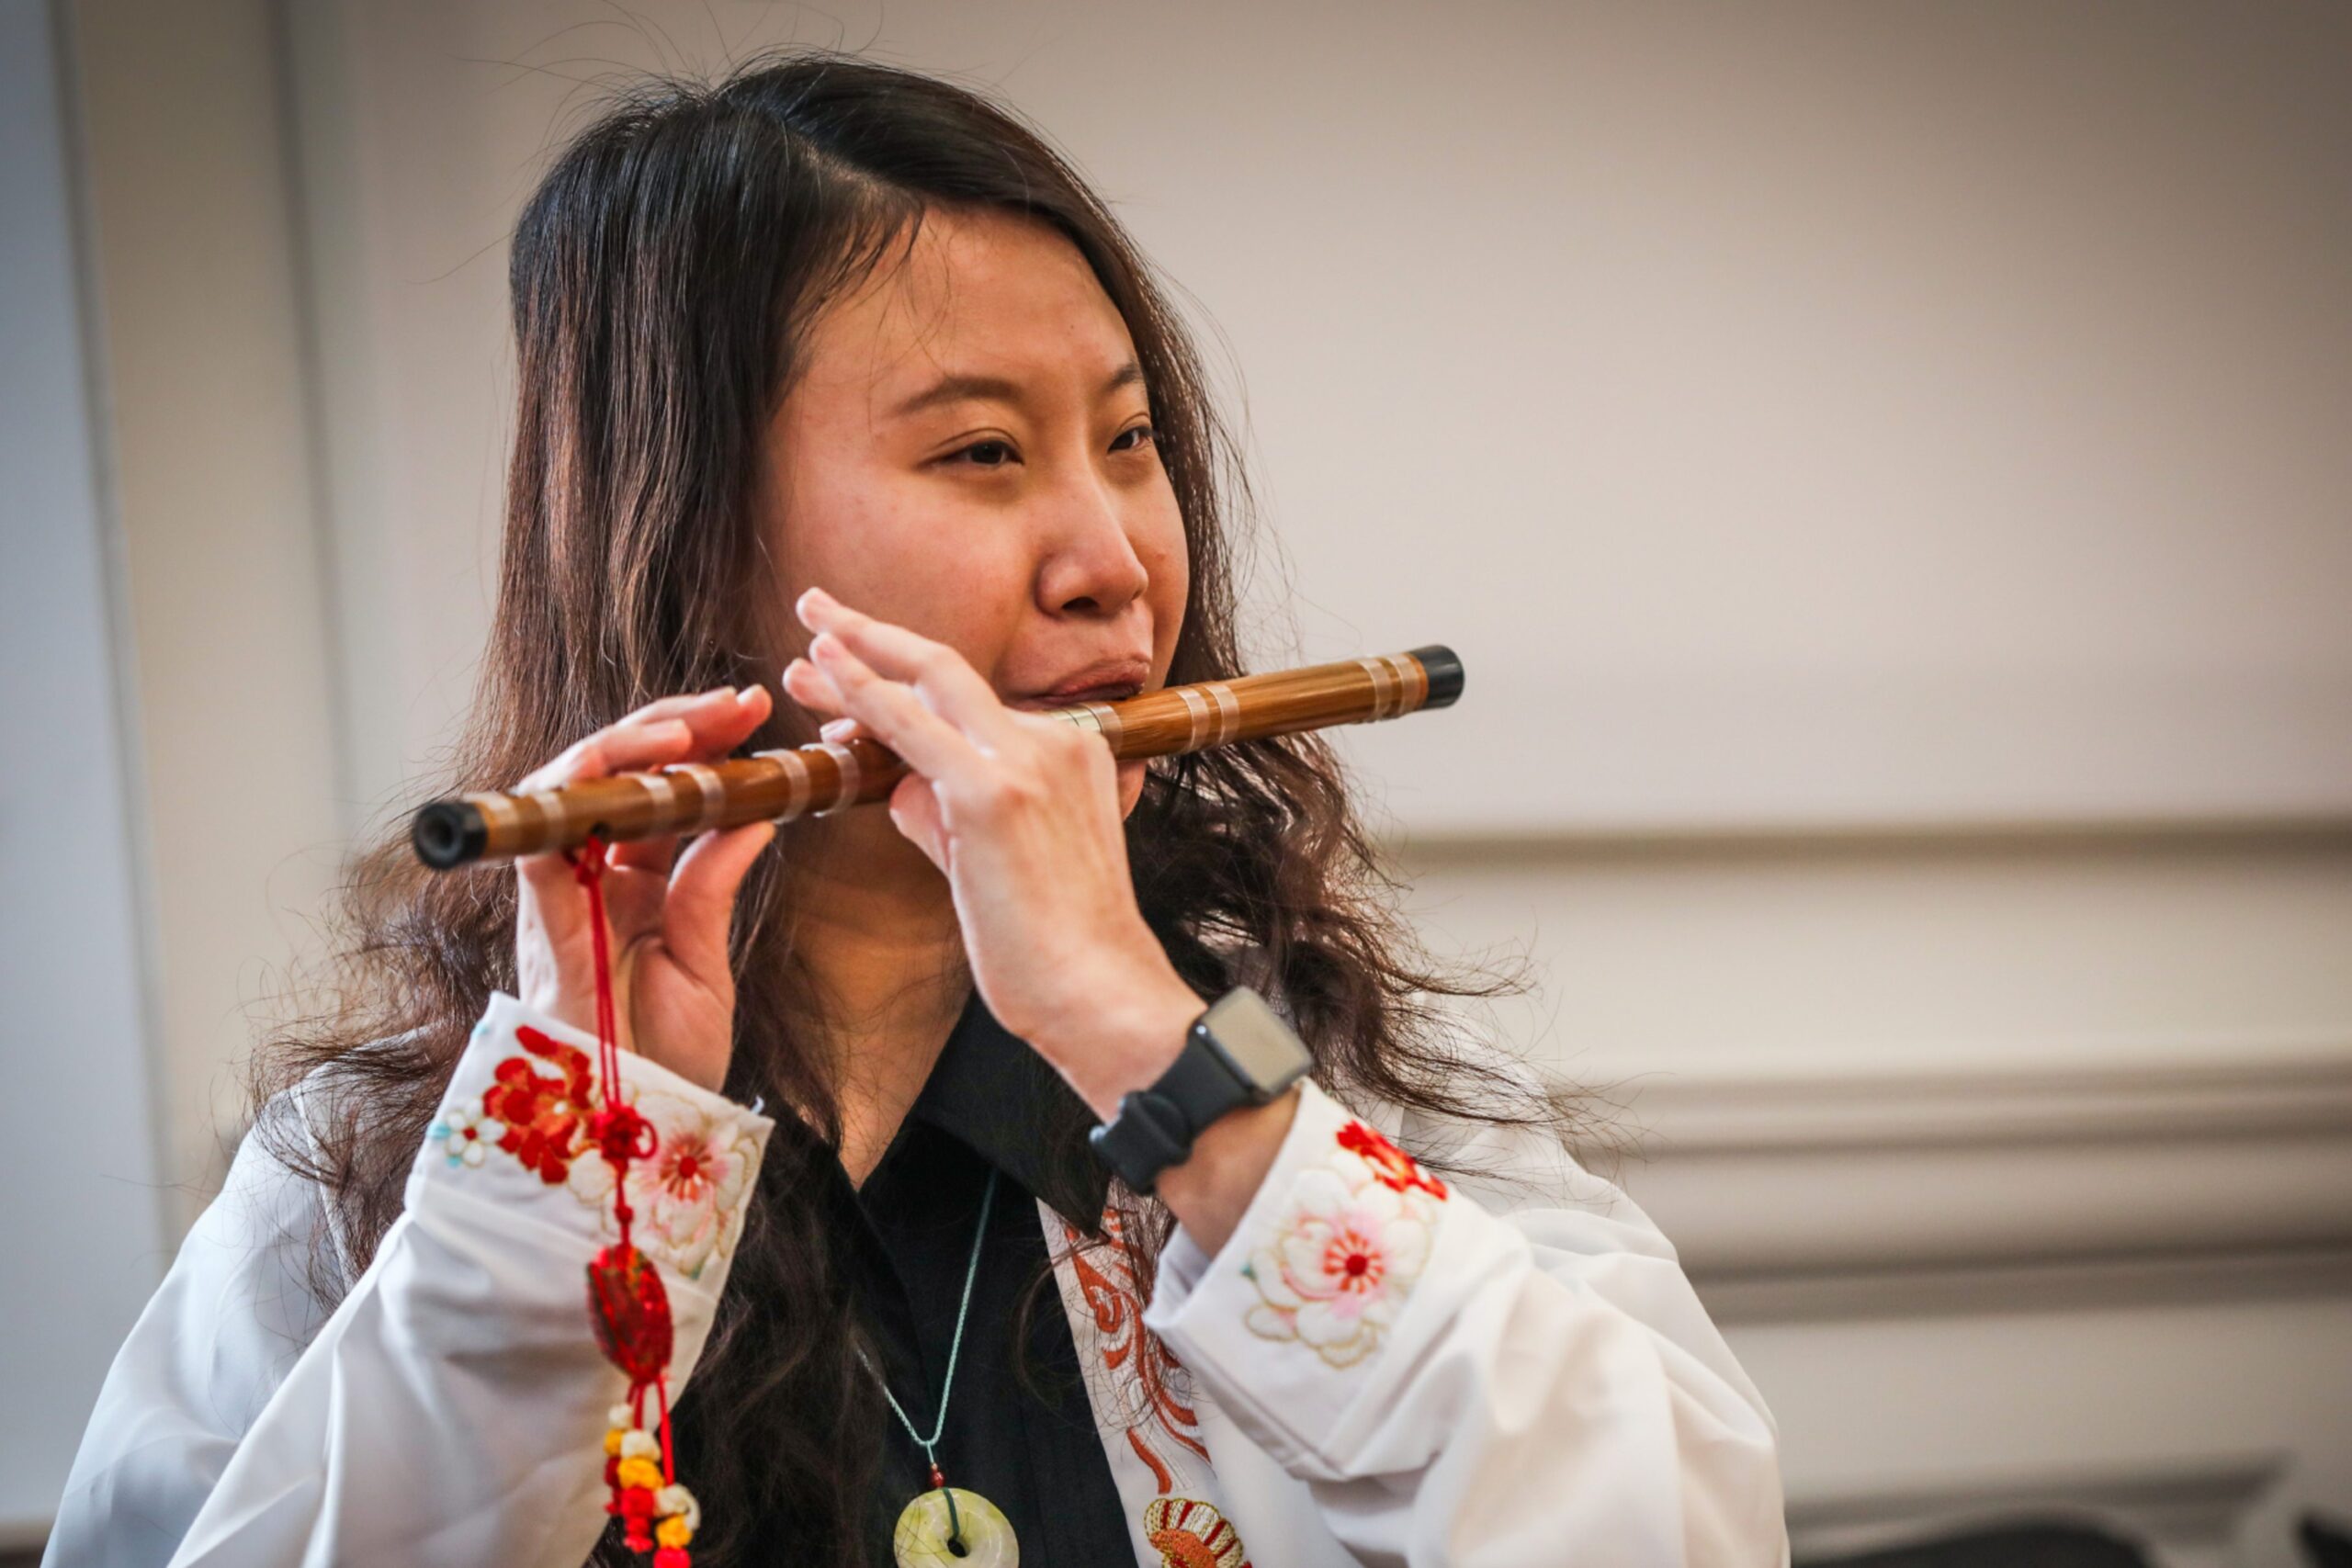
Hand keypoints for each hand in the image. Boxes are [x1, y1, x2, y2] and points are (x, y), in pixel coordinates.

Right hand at [512, 686, 776, 1092]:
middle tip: (737, 702)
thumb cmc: (666, 1057)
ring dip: (628, 744)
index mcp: (637, 882)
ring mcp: (563, 890)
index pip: (663, 790)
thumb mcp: (706, 957)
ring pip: (575, 787)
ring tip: (689, 725)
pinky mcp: (541, 915)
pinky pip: (542, 836)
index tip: (754, 714)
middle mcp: (593, 875)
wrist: (635, 1127)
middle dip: (675, 726)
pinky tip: (623, 763)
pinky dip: (575, 790)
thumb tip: (758, 810)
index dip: (702, 745)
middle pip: (622, 774)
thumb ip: (715, 881)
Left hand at [783, 588, 1198, 1114]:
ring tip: (802, 638)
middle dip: (875, 635)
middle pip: (949, 673)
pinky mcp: (991, 793)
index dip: (902, 679)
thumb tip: (897, 784)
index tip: (853, 662)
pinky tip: (824, 668)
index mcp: (1072, 754)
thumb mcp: (1000, 863)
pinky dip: (863, 693)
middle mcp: (1055, 743)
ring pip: (927, 688)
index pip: (971, 705)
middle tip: (816, 605)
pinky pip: (911, 728)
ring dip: (856, 659)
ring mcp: (1026, 762)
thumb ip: (948, 814)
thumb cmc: (1058, 949)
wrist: (1100, 994)